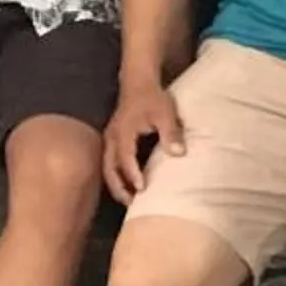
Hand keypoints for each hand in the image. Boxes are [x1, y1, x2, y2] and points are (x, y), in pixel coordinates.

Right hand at [102, 78, 184, 203]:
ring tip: (129, 200)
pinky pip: (109, 162)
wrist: (138, 82)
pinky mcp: (112, 140)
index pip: (125, 158)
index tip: (142, 189)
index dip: (132, 175)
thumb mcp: (166, 113)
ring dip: (116, 184)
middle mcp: (112, 137)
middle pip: (109, 168)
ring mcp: (109, 139)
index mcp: (124, 132)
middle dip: (118, 187)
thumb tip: (178, 154)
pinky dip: (115, 176)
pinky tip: (127, 185)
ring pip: (107, 167)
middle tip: (131, 204)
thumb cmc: (153, 98)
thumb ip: (171, 133)